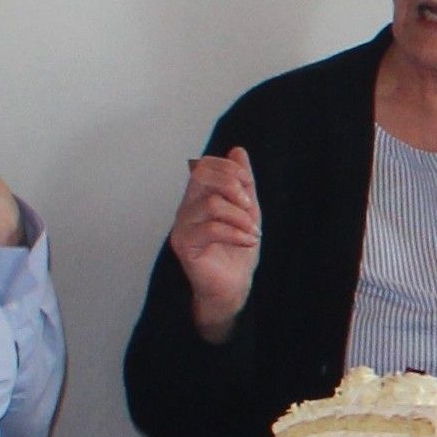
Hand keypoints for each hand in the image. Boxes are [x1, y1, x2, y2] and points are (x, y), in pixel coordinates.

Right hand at [169, 148, 259, 341]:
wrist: (234, 285)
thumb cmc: (237, 249)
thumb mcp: (247, 210)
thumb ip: (243, 182)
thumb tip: (238, 151)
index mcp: (199, 196)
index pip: (204, 165)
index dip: (229, 168)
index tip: (248, 186)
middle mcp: (186, 208)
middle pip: (201, 175)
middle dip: (232, 185)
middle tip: (250, 207)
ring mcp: (182, 226)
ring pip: (211, 204)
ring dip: (240, 217)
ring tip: (253, 232)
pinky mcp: (184, 245)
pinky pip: (210, 229)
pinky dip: (236, 233)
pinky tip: (249, 241)